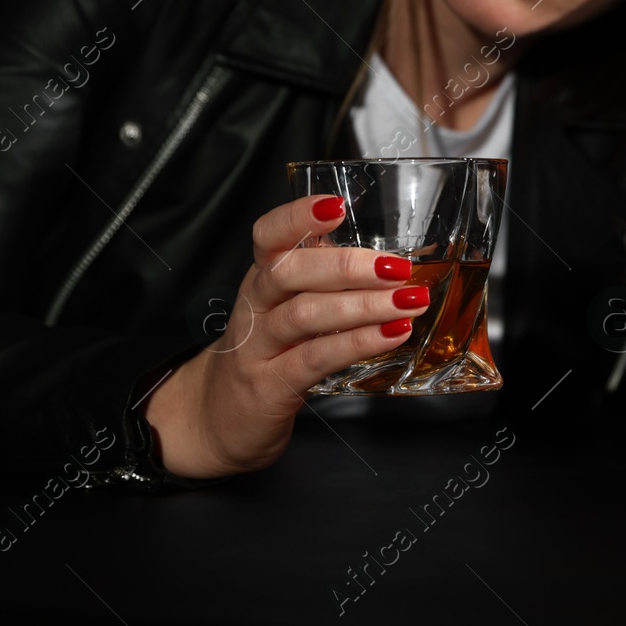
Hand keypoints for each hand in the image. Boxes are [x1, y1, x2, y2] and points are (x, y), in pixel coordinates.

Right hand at [141, 194, 425, 478]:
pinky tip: (392, 334)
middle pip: (289, 271)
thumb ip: (322, 284)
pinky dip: (357, 344)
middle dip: (347, 266)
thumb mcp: (284, 311)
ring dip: (362, 305)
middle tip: (397, 267)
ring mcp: (258, 347)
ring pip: (305, 315)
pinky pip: (315, 359)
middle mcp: (255, 306)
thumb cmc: (266, 356)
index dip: (298, 216)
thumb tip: (388, 261)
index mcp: (261, 279)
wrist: (217, 420)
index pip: (268, 235)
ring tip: (408, 302)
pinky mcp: (270, 386)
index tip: (337, 205)